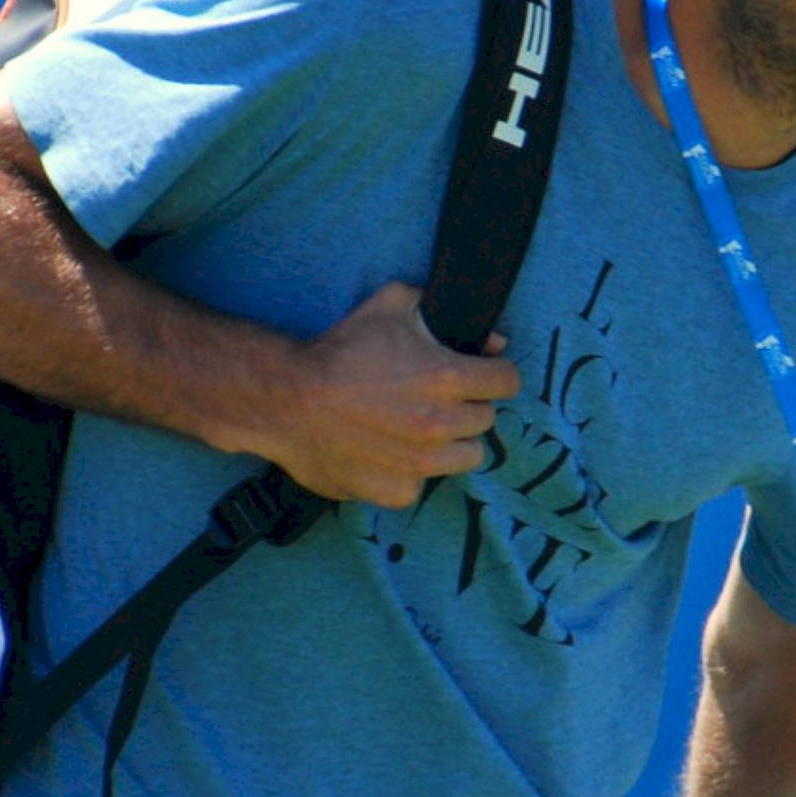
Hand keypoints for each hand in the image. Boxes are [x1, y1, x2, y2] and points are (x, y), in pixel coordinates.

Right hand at [261, 281, 519, 507]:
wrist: (286, 400)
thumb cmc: (337, 351)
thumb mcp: (388, 306)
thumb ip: (435, 306)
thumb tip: (483, 334)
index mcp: (448, 377)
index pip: (508, 382)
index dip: (496, 374)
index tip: (483, 376)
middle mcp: (441, 423)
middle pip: (486, 419)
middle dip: (468, 407)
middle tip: (437, 399)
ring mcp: (422, 463)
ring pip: (467, 457)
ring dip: (452, 443)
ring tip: (420, 430)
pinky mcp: (398, 490)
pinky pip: (424, 484)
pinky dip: (412, 472)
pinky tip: (389, 453)